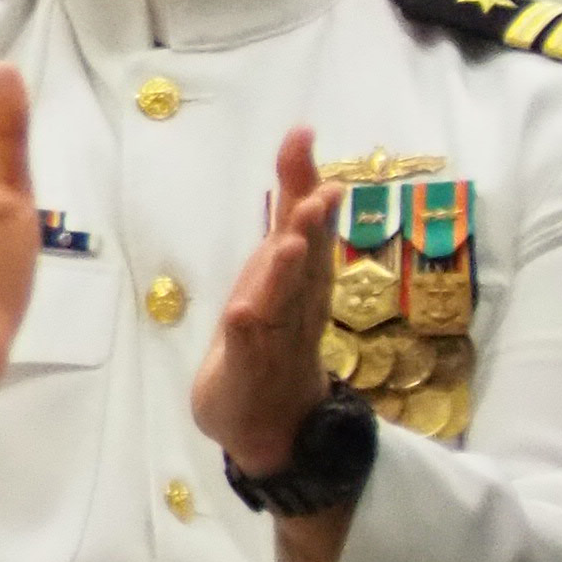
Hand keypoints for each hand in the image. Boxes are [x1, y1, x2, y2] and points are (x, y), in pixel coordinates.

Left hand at [195, 126, 335, 475]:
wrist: (273, 427)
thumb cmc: (272, 340)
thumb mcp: (276, 276)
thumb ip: (289, 227)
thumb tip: (304, 172)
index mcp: (296, 279)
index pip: (303, 222)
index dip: (302, 180)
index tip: (302, 134)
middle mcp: (294, 306)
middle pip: (307, 261)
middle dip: (312, 226)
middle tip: (319, 191)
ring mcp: (274, 341)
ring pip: (283, 304)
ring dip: (285, 276)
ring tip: (288, 243)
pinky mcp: (248, 373)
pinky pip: (248, 352)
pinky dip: (247, 334)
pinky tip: (243, 313)